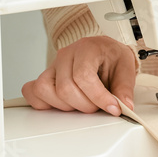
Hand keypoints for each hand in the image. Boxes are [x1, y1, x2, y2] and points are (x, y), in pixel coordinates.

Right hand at [21, 36, 135, 115]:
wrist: (103, 51)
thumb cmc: (111, 57)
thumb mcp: (125, 68)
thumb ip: (124, 88)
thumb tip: (124, 106)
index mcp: (87, 48)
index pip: (83, 76)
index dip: (97, 97)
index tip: (112, 108)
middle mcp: (66, 55)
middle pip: (65, 88)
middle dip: (85, 105)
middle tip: (98, 106)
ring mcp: (52, 66)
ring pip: (44, 90)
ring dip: (65, 106)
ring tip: (81, 104)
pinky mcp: (45, 77)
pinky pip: (32, 92)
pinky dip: (43, 103)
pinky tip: (61, 104)